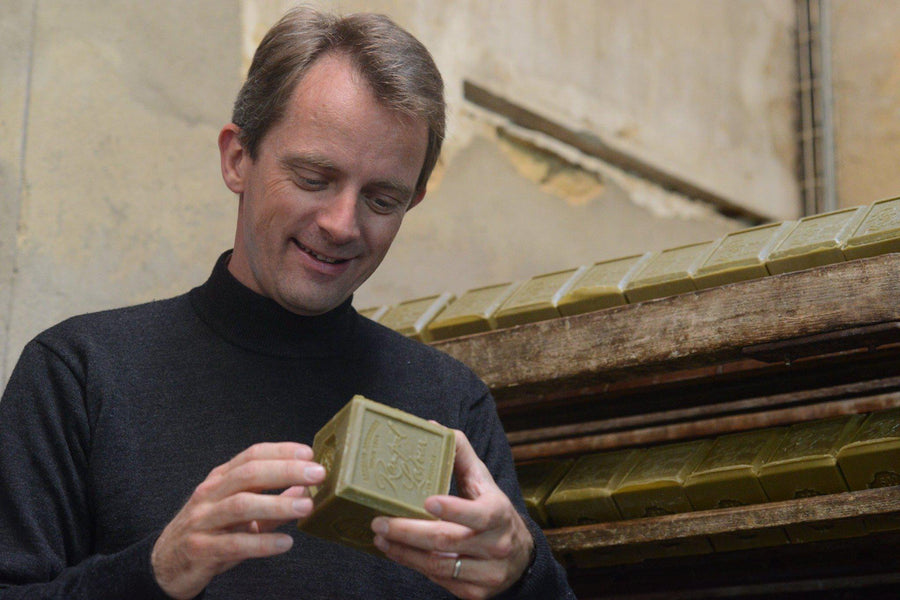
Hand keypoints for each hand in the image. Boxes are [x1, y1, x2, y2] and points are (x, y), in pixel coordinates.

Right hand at [151, 442, 325, 598]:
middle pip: (248, 474)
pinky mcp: (200, 549)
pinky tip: (285, 543)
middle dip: (285, 471)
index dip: (281, 451)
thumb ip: (272, 502)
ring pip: (241, 505)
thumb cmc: (209, 532)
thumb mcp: (241, 514)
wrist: (166, 564)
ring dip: (277, 504)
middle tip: (317, 474)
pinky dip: (262, 543)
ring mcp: (202, 520)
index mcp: (221, 479)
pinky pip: (234, 544)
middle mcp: (210, 494)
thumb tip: (305, 489)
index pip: (252, 455)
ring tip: (306, 507)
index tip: (309, 453)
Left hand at [371, 430, 532, 599]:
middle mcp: (496, 546)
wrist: (521, 558)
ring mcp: (486, 573)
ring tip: (380, 538)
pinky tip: (397, 552)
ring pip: (437, 565)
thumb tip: (433, 426)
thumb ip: (460, 453)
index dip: (452, 509)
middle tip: (379, 522)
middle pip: (446, 541)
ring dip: (404, 552)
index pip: (478, 514)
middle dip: (408, 532)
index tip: (426, 501)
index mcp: (499, 513)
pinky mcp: (474, 593)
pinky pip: (438, 581)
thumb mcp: (483, 480)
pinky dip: (414, 566)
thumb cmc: (494, 510)